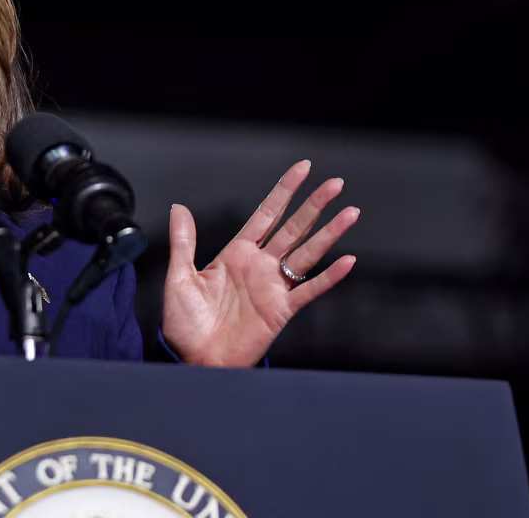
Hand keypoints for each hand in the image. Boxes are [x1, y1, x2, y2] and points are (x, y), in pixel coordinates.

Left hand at [161, 160, 359, 366]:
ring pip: (307, 253)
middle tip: (335, 183)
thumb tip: (178, 207)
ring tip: (350, 212)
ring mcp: (273, 287)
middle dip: (314, 204)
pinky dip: (329, 277)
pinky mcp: (282, 310)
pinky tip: (347, 261)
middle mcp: (260, 266)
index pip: (266, 214)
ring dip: (329, 233)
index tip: (303, 169)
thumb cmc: (185, 324)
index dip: (284, 191)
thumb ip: (184, 241)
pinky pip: (309, 290)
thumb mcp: (180, 277)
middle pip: (293, 228)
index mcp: (236, 254)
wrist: (193, 359)